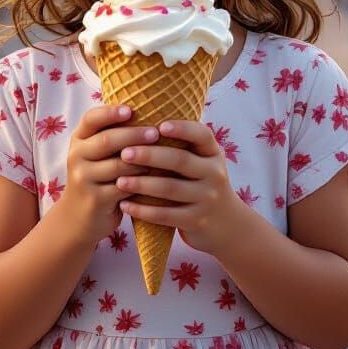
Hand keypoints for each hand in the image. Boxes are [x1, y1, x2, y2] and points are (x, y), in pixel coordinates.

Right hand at [54, 105, 157, 249]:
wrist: (79, 218)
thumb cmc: (98, 177)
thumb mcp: (97, 154)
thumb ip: (113, 135)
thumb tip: (151, 111)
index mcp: (79, 139)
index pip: (91, 118)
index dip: (111, 112)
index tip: (131, 110)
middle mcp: (76, 156)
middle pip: (107, 140)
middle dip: (134, 135)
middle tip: (156, 133)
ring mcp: (83, 179)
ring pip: (118, 165)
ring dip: (142, 161)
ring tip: (162, 156)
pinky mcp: (94, 200)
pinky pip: (123, 188)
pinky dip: (141, 182)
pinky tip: (156, 179)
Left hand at [115, 120, 246, 256]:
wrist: (228, 225)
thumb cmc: (202, 184)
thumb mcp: (202, 162)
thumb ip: (182, 146)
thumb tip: (141, 123)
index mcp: (213, 153)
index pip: (201, 134)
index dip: (181, 128)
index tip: (158, 126)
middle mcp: (214, 173)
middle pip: (180, 160)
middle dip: (149, 155)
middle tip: (124, 153)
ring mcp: (207, 198)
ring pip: (170, 189)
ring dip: (142, 184)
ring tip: (119, 181)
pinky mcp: (197, 221)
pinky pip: (166, 215)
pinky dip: (143, 210)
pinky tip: (125, 205)